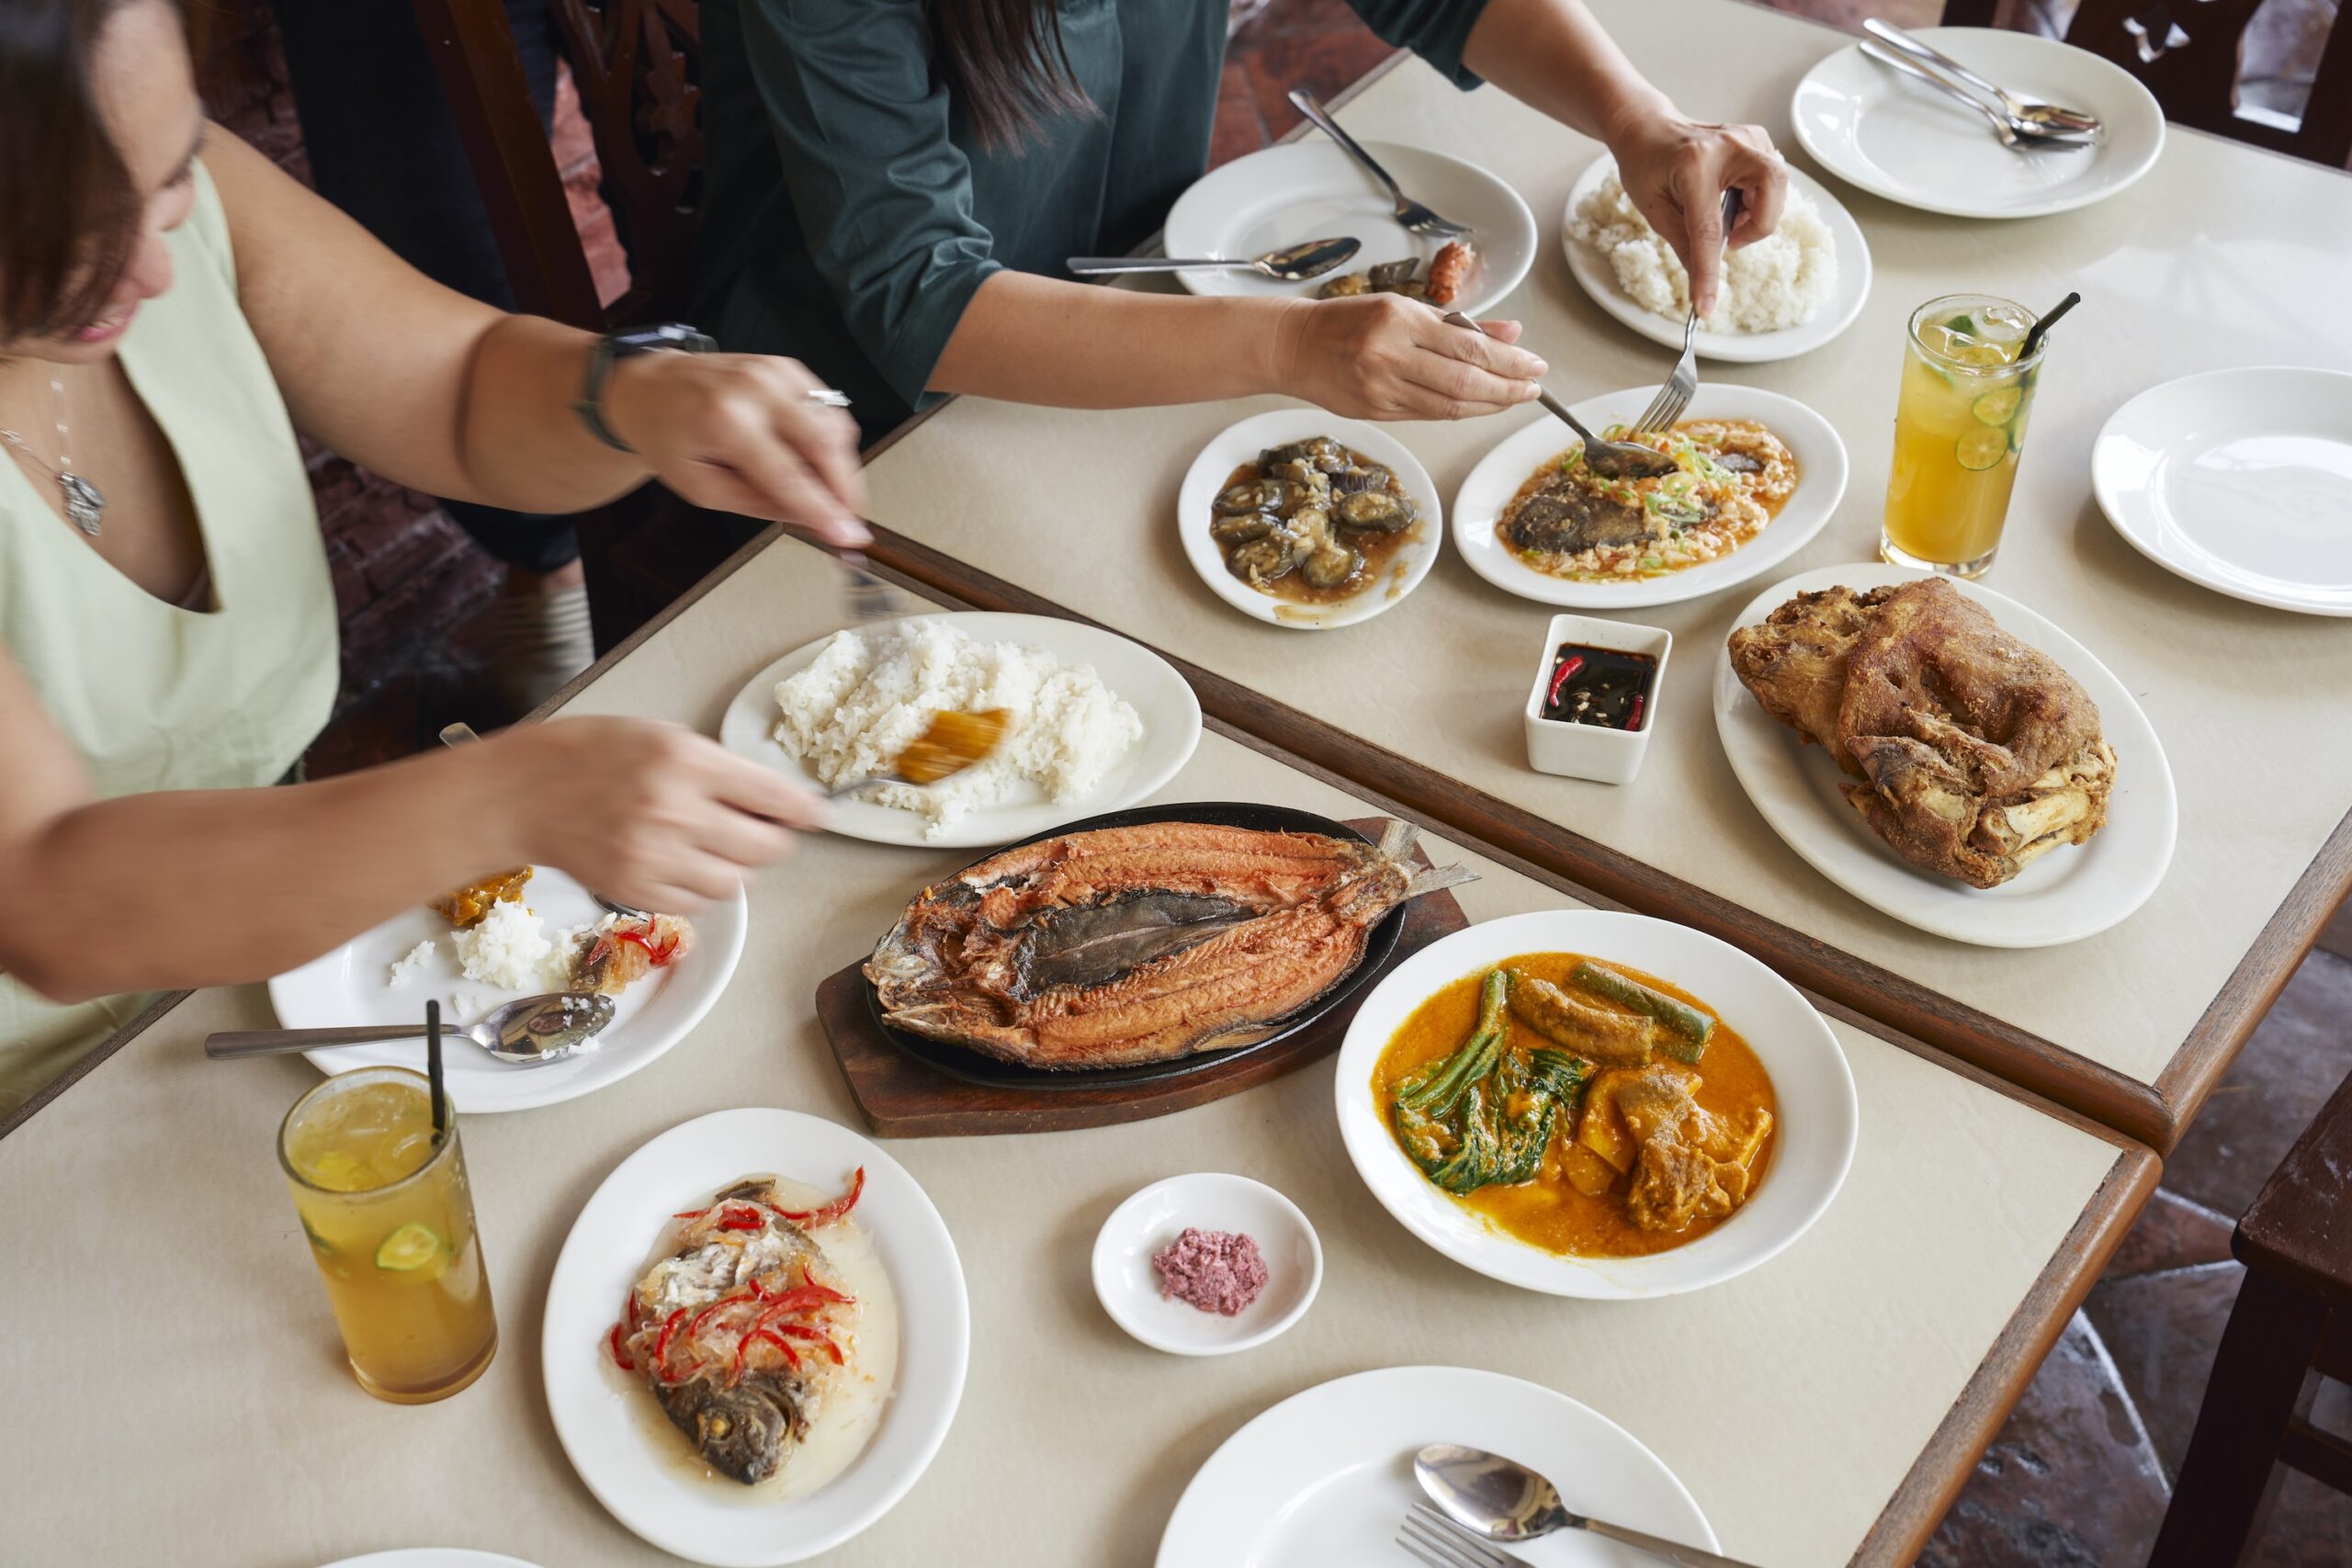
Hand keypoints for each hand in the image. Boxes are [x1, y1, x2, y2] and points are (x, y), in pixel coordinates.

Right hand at [487, 717, 828, 911]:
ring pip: (736, 882)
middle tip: (759, 831)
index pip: (773, 795)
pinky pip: (698, 903)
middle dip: (772, 841)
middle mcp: (674, 810)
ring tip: (709, 846)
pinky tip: (682, 864)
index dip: (805, 810)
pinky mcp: (636, 890)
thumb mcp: (660, 737)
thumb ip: (719, 769)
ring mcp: (654, 856)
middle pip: (766, 848)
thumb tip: (777, 800)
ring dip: (736, 867)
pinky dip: (701, 888)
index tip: (819, 815)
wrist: (522, 794)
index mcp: (684, 760)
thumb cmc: (589, 757)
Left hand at [601, 351, 870, 547]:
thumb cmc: (668, 436)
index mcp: (724, 421)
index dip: (824, 511)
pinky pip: (829, 408)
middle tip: (850, 518)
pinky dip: (831, 440)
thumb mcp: (702, 489)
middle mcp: (755, 389)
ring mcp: (775, 372)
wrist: (650, 386)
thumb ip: (759, 504)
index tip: (848, 537)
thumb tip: (811, 517)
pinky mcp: (788, 367)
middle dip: (847, 489)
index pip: (789, 476)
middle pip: (825, 445)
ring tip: (826, 490)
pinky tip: (813, 457)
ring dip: (841, 466)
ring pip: (835, 426)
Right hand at [1272, 293, 1547, 420]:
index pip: (1468, 346)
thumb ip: (1458, 324)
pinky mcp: (1375, 412)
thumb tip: (1510, 334)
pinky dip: (1460, 411)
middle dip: (1507, 388)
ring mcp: (1381, 388)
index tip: (1535, 364)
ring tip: (1513, 399)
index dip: (1509, 360)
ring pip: (1449, 405)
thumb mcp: (1404, 309)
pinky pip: (1429, 415)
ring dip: (1489, 405)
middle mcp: (1390, 355)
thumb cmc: (1349, 322)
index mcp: (1399, 321)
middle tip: (1533, 389)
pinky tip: (1480, 405)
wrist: (1294, 347)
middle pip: (1465, 381)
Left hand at [1604, 109, 1787, 317]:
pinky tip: (1729, 198)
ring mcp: (1748, 137)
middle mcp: (1729, 145)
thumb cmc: (1645, 164)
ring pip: (1777, 187)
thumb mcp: (1654, 209)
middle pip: (1770, 194)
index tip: (1706, 306)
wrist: (1648, 128)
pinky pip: (1772, 179)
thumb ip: (1682, 244)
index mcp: (1694, 164)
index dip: (1708, 273)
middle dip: (1757, 227)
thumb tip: (1703, 283)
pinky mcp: (1758, 139)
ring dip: (1755, 213)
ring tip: (1723, 215)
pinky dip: (1757, 199)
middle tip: (1729, 238)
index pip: (1708, 230)